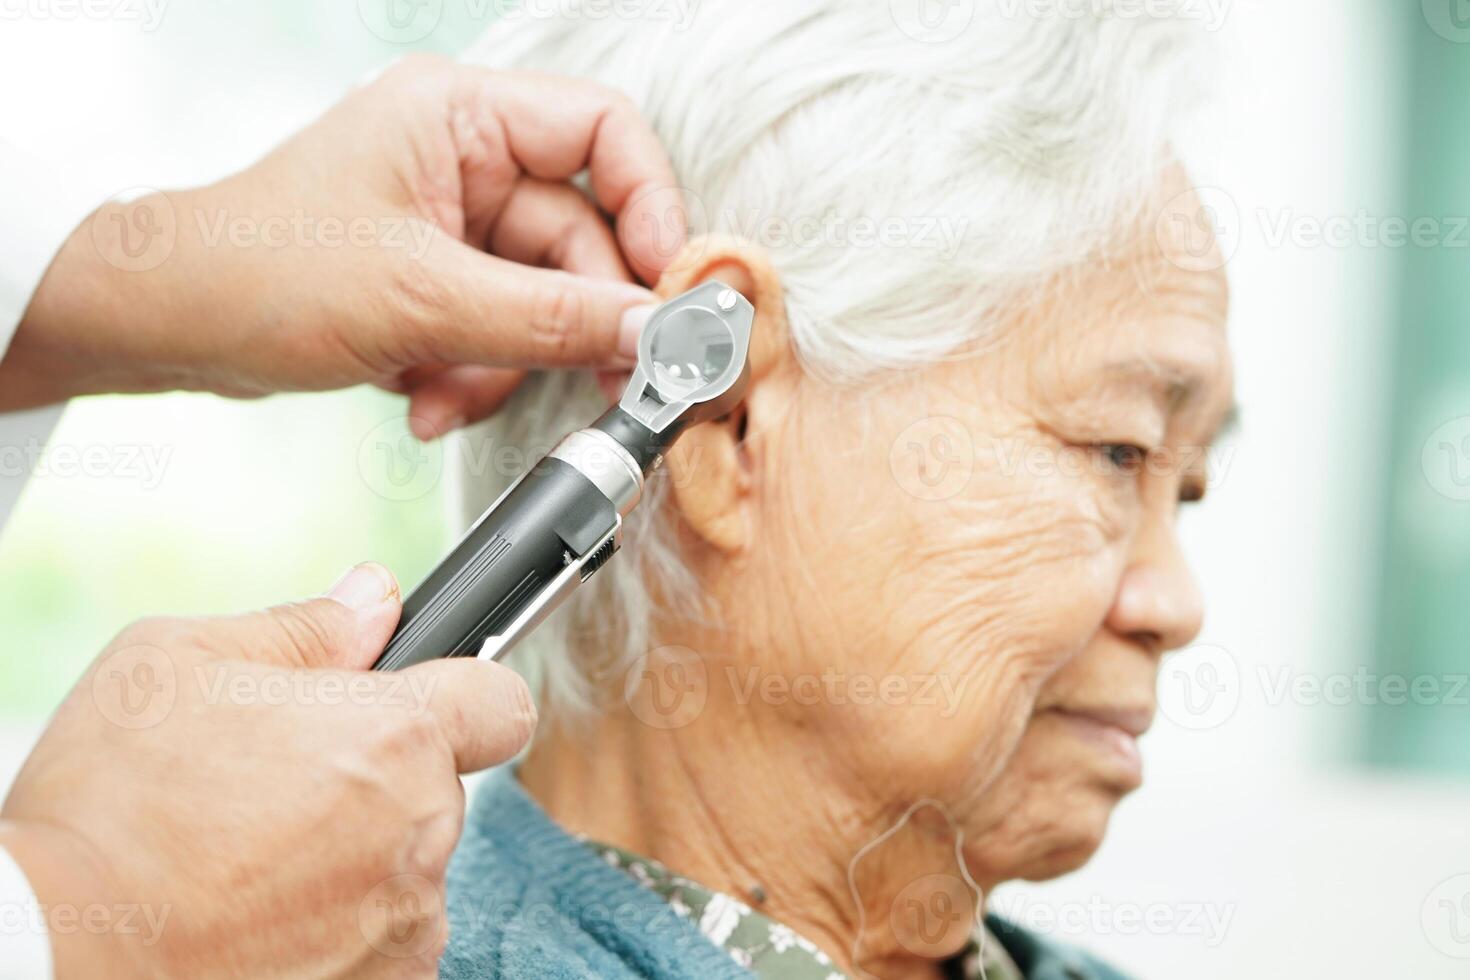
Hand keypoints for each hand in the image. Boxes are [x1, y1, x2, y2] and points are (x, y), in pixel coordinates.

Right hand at [0, 563, 534, 977]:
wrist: (59, 949)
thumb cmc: (111, 808)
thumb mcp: (181, 663)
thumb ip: (304, 629)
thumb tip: (373, 598)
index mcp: (395, 737)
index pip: (500, 701)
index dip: (468, 693)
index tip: (431, 701)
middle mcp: (420, 832)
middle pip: (437, 787)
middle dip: (378, 777)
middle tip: (282, 783)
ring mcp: (404, 922)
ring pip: (407, 866)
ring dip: (356, 857)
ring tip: (252, 856)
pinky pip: (382, 938)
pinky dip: (338, 927)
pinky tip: (260, 912)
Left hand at [3, 55, 686, 435]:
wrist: (167, 325)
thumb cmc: (263, 272)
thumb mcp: (423, 302)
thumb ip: (551, 319)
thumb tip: (656, 333)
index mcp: (460, 115)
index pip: (604, 134)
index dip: (652, 209)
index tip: (668, 292)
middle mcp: (464, 157)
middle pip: (581, 237)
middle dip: (567, 323)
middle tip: (602, 384)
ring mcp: (452, 221)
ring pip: (542, 298)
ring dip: (508, 363)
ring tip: (450, 396)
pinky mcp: (436, 277)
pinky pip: (500, 328)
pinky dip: (475, 374)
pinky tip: (427, 401)